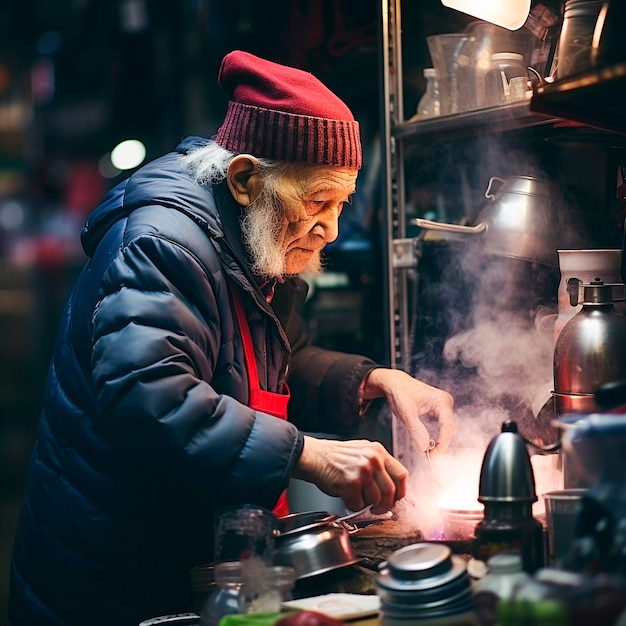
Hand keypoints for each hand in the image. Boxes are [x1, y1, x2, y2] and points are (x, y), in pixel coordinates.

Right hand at [292, 436, 407, 513]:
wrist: (314, 456)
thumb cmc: (336, 457)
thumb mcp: (363, 452)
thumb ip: (379, 466)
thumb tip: (393, 487)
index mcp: (378, 451)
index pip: (402, 475)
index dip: (400, 491)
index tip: (395, 498)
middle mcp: (373, 459)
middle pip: (391, 491)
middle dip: (385, 505)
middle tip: (378, 507)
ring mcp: (362, 471)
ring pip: (375, 500)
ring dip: (366, 504)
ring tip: (356, 496)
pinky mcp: (351, 483)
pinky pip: (359, 504)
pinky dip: (353, 505)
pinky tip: (346, 496)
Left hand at [362, 368, 455, 454]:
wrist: (394, 383)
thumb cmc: (400, 393)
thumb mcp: (406, 413)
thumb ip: (416, 430)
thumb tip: (424, 448)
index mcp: (441, 400)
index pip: (448, 425)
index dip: (443, 443)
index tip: (434, 455)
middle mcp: (445, 402)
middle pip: (449, 428)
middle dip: (441, 444)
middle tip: (430, 457)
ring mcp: (443, 406)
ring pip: (446, 429)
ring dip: (439, 441)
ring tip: (429, 453)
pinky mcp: (439, 410)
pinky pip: (441, 426)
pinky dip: (437, 436)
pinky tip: (429, 445)